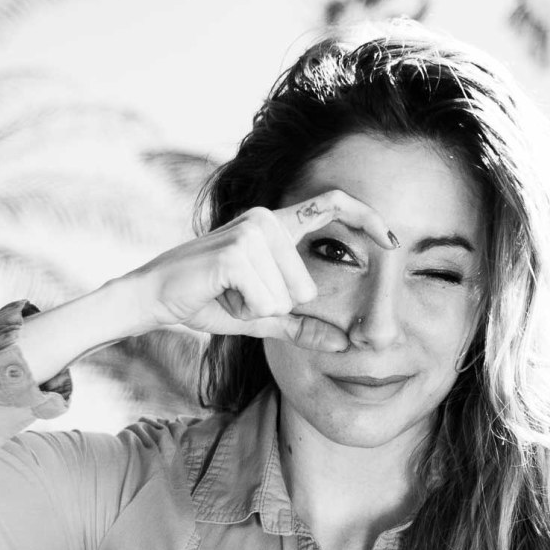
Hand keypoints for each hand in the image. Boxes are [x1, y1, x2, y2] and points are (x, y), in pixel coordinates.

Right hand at [122, 190, 394, 351]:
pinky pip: (266, 302)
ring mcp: (251, 232)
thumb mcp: (262, 316)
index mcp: (276, 225)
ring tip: (228, 294)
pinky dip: (245, 311)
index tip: (394, 241)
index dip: (367, 219)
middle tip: (240, 297)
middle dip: (277, 307)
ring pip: (287, 297)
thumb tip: (343, 345)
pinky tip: (222, 295)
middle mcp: (266, 219)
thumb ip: (300, 326)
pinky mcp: (236, 251)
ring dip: (257, 309)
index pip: (333, 204)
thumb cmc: (208, 299)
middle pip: (307, 287)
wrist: (155, 296)